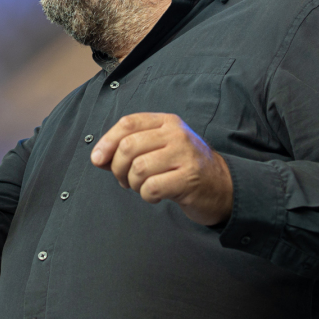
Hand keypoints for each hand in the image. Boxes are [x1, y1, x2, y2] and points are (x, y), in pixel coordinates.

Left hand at [90, 113, 232, 225]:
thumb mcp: (159, 149)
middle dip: (117, 168)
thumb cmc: (183, 167)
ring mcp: (185, 155)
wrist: (222, 186)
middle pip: (129, 146)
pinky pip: (152, 187)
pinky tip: (154, 195)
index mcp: (167, 122)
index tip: (97, 159)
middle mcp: (177, 134)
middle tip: (123, 180)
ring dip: (132, 184)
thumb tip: (98, 157)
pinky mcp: (189, 179)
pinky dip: (146, 195)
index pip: (128, 123)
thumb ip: (129, 150)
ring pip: (138, 168)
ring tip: (142, 187)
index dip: (107, 141)